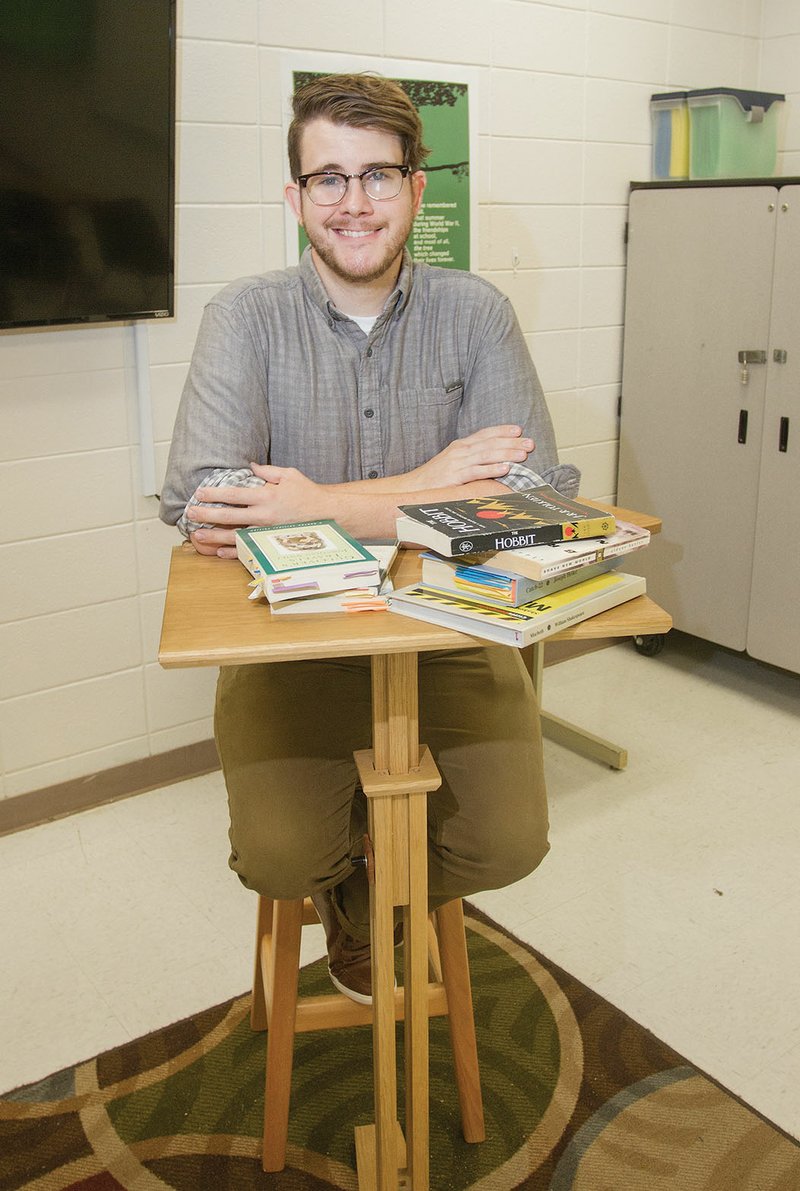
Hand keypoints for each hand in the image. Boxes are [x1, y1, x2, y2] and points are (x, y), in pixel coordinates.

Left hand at [189, 464, 328, 557]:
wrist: (330, 516)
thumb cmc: (309, 494)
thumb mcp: (290, 475)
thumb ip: (268, 471)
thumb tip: (250, 466)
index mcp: (267, 495)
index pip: (234, 494)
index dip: (214, 493)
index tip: (199, 493)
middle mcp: (264, 515)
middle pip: (229, 516)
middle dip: (207, 514)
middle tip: (190, 513)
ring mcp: (267, 532)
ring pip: (235, 536)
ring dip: (214, 536)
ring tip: (197, 535)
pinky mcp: (272, 544)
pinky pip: (250, 549)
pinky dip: (233, 552)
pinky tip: (219, 552)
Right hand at [405, 425, 533, 490]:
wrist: (412, 489)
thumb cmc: (434, 479)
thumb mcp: (453, 464)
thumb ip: (471, 461)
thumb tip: (492, 462)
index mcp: (460, 446)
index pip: (485, 434)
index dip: (502, 431)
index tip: (519, 430)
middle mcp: (460, 451)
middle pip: (490, 443)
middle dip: (511, 442)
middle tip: (530, 443)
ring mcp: (457, 463)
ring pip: (486, 455)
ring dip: (507, 453)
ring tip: (523, 454)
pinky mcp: (454, 478)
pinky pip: (477, 472)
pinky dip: (492, 469)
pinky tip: (506, 468)